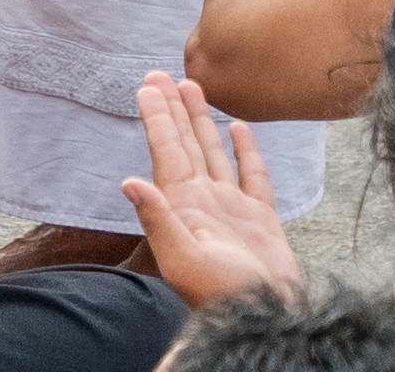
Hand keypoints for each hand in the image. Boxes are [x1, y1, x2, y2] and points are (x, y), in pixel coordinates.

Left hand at [122, 73, 300, 308]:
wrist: (266, 319)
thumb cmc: (223, 295)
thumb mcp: (182, 259)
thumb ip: (157, 219)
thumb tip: (128, 181)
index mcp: (183, 205)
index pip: (165, 151)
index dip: (156, 118)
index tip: (145, 87)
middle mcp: (204, 200)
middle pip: (184, 144)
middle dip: (172, 109)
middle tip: (160, 74)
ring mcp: (232, 207)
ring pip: (213, 152)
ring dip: (201, 121)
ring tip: (192, 87)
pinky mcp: (261, 217)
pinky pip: (252, 175)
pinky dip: (244, 150)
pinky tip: (238, 129)